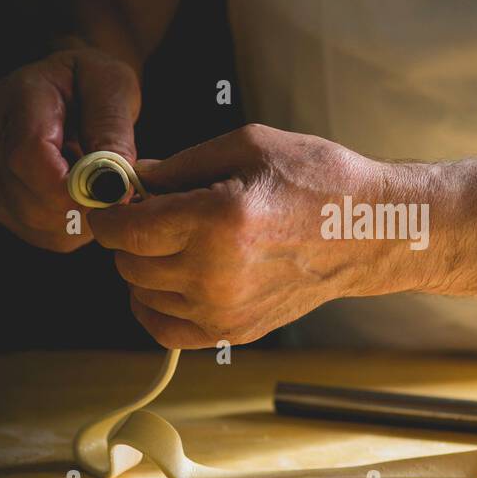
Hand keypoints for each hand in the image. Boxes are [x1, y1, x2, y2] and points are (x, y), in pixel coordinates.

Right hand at [0, 48, 140, 251]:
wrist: (73, 84)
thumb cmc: (94, 81)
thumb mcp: (112, 85)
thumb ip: (111, 126)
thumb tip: (112, 177)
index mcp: (18, 99)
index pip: (29, 156)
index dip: (72, 185)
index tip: (113, 188)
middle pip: (28, 198)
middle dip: (82, 205)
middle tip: (119, 190)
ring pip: (34, 222)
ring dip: (80, 218)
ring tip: (102, 189)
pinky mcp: (5, 202)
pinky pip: (41, 234)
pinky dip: (73, 228)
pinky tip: (89, 202)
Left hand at [88, 124, 422, 347]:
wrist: (367, 231)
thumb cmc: (317, 180)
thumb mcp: (246, 145)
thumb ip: (178, 165)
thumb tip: (128, 180)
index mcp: (218, 218)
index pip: (124, 228)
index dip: (109, 212)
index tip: (116, 202)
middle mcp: (217, 271)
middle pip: (127, 262)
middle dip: (128, 236)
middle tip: (152, 215)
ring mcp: (225, 309)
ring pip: (141, 294)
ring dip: (143, 268)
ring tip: (174, 243)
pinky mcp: (234, 331)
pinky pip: (164, 329)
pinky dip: (154, 306)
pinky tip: (169, 281)